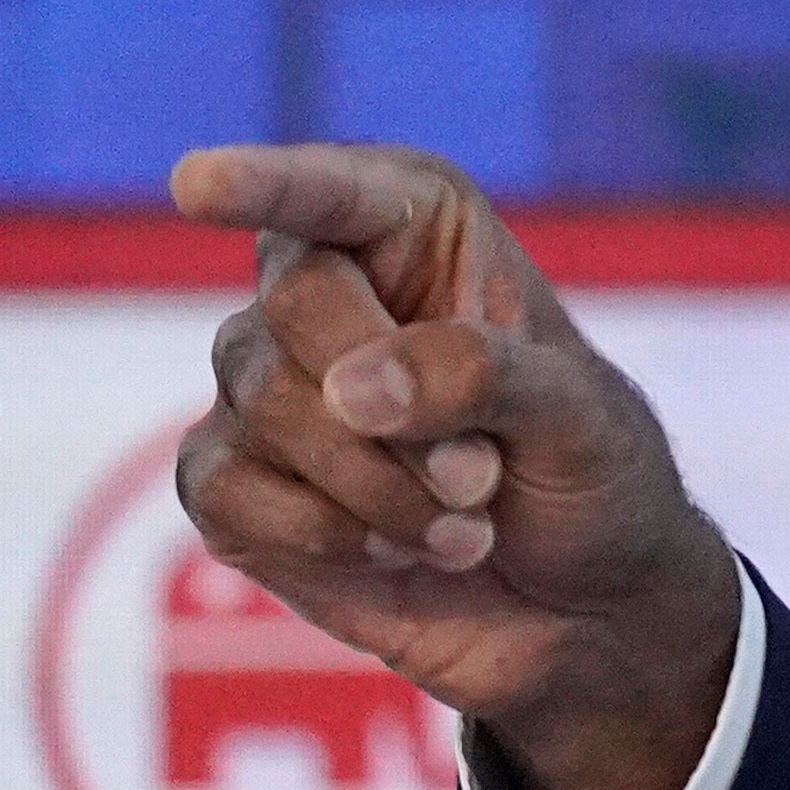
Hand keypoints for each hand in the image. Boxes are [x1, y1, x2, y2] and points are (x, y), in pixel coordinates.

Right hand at [167, 141, 741, 789]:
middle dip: (400, 409)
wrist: (580, 610)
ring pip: (268, 406)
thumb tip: (350, 390)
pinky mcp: (232, 481)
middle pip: (298, 305)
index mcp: (416, 227)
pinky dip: (329, 537)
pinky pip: (227, 492)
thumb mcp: (578, 417)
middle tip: (482, 477)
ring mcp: (264, 385)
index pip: (331, 189)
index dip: (266, 180)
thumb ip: (477, 374)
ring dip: (383, 490)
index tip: (199, 180)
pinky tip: (395, 554)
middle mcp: (324, 286)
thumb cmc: (590, 479)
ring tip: (466, 525)